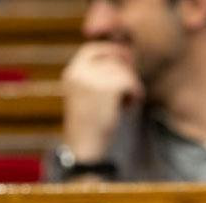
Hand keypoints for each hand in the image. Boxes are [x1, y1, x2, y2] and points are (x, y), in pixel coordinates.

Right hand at [60, 42, 145, 162]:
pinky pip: (130, 81)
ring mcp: (93, 78)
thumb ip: (95, 77)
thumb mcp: (86, 96)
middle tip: (132, 85)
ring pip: (123, 70)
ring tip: (125, 103)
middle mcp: (79, 72)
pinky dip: (135, 92)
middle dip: (125, 68)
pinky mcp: (108, 87)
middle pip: (111, 56)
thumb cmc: (89, 127)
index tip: (125, 60)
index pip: (92, 50)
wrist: (86, 149)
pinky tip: (129, 105)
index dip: (110, 52)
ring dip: (130, 84)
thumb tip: (118, 57)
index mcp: (71, 73)